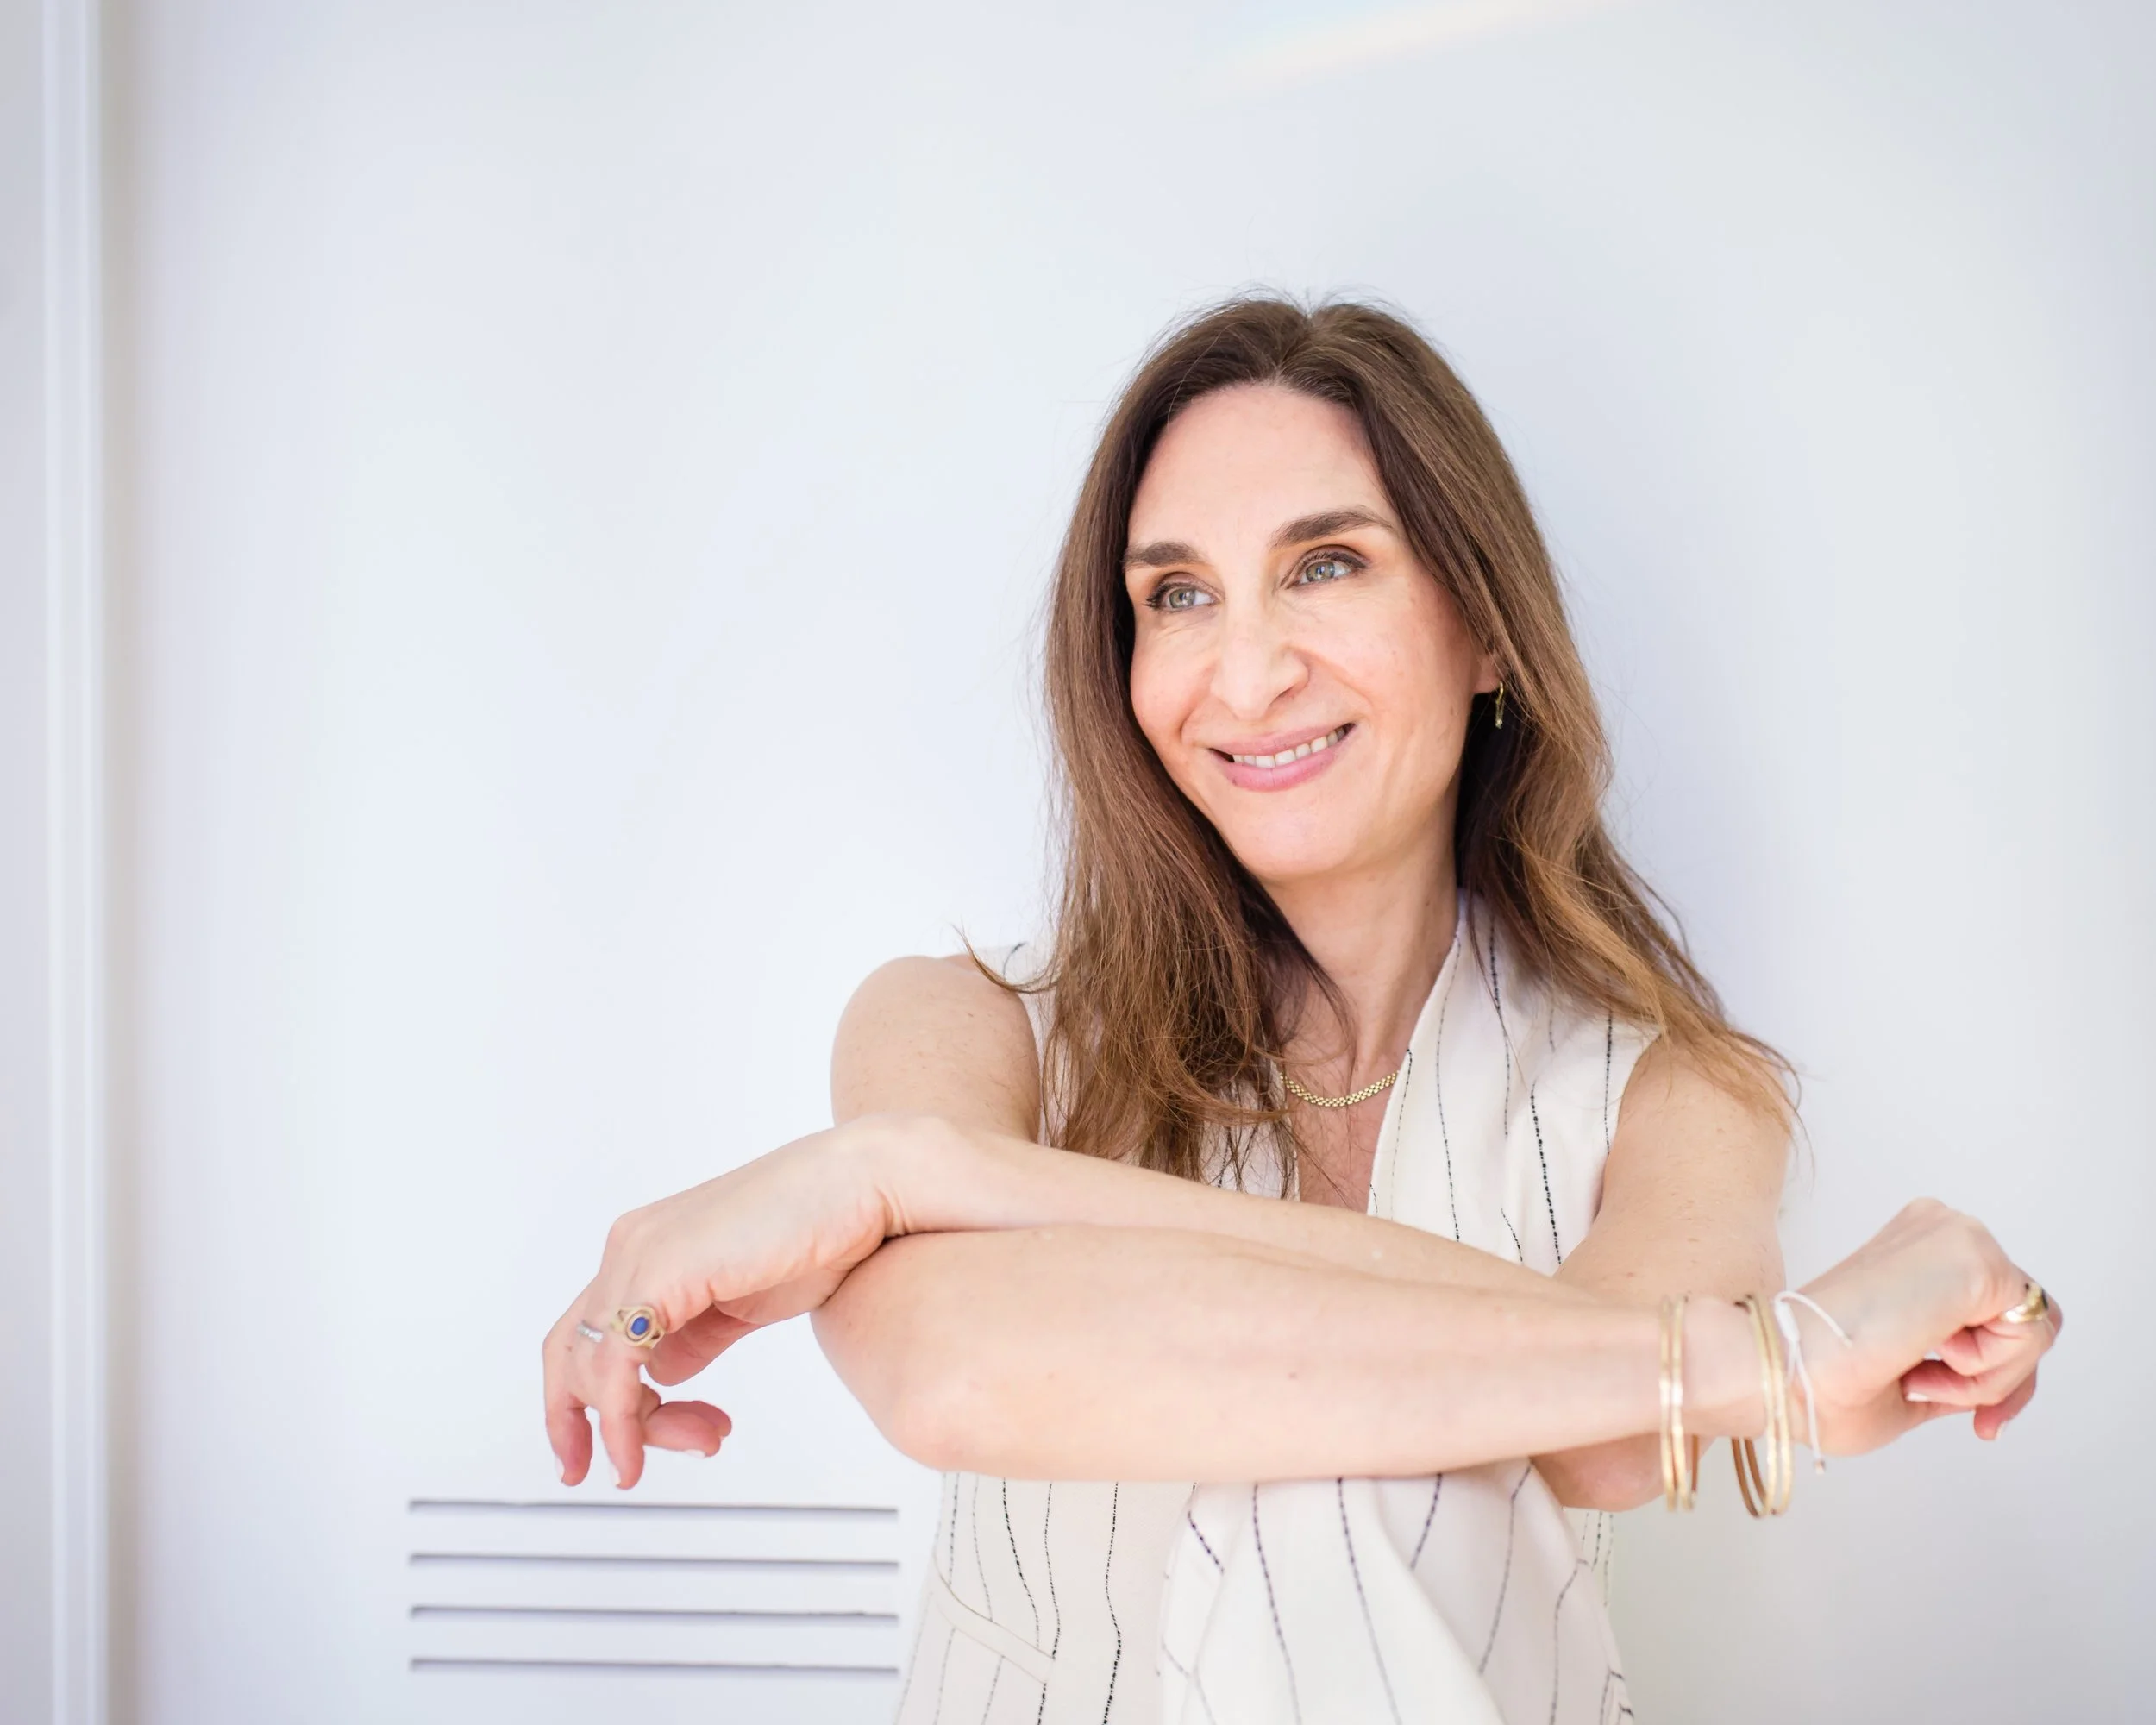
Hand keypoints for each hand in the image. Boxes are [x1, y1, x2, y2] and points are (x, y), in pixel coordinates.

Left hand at [541, 1115, 930, 1487]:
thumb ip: (694, 1336)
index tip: (611, 1454)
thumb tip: (662, 1374)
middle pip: (572, 1354)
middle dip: (588, 1425)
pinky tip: (643, 1447)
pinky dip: (622, 1418)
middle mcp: (633, 1246)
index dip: (582, 1402)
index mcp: (649, 1249)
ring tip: (696, 1444)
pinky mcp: (661, 1269)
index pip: (588, 1336)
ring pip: (589, 1366)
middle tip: (623, 1472)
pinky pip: (615, 1363)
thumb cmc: (821, 1232)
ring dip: (630, 1428)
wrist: (864, 1187)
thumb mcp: (740, 1303)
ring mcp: (641, 1253)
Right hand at [1789, 1198, 2060, 1455]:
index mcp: (1914, 1250)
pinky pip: (2029, 1331)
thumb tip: (2003, 1383)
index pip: (1995, 1309)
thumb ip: (1960, 1367)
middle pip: (2023, 1317)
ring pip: (2030, 1326)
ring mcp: (1958, 1236)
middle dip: (2005, 1381)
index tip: (1980, 1424)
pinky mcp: (1975, 1257)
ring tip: (1921, 1378)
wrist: (1786, 1368)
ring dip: (1987, 1377)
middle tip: (1974, 1422)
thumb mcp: (1913, 1378)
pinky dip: (1992, 1369)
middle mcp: (1938, 1231)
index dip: (1998, 1374)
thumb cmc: (1822, 1385)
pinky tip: (1930, 1361)